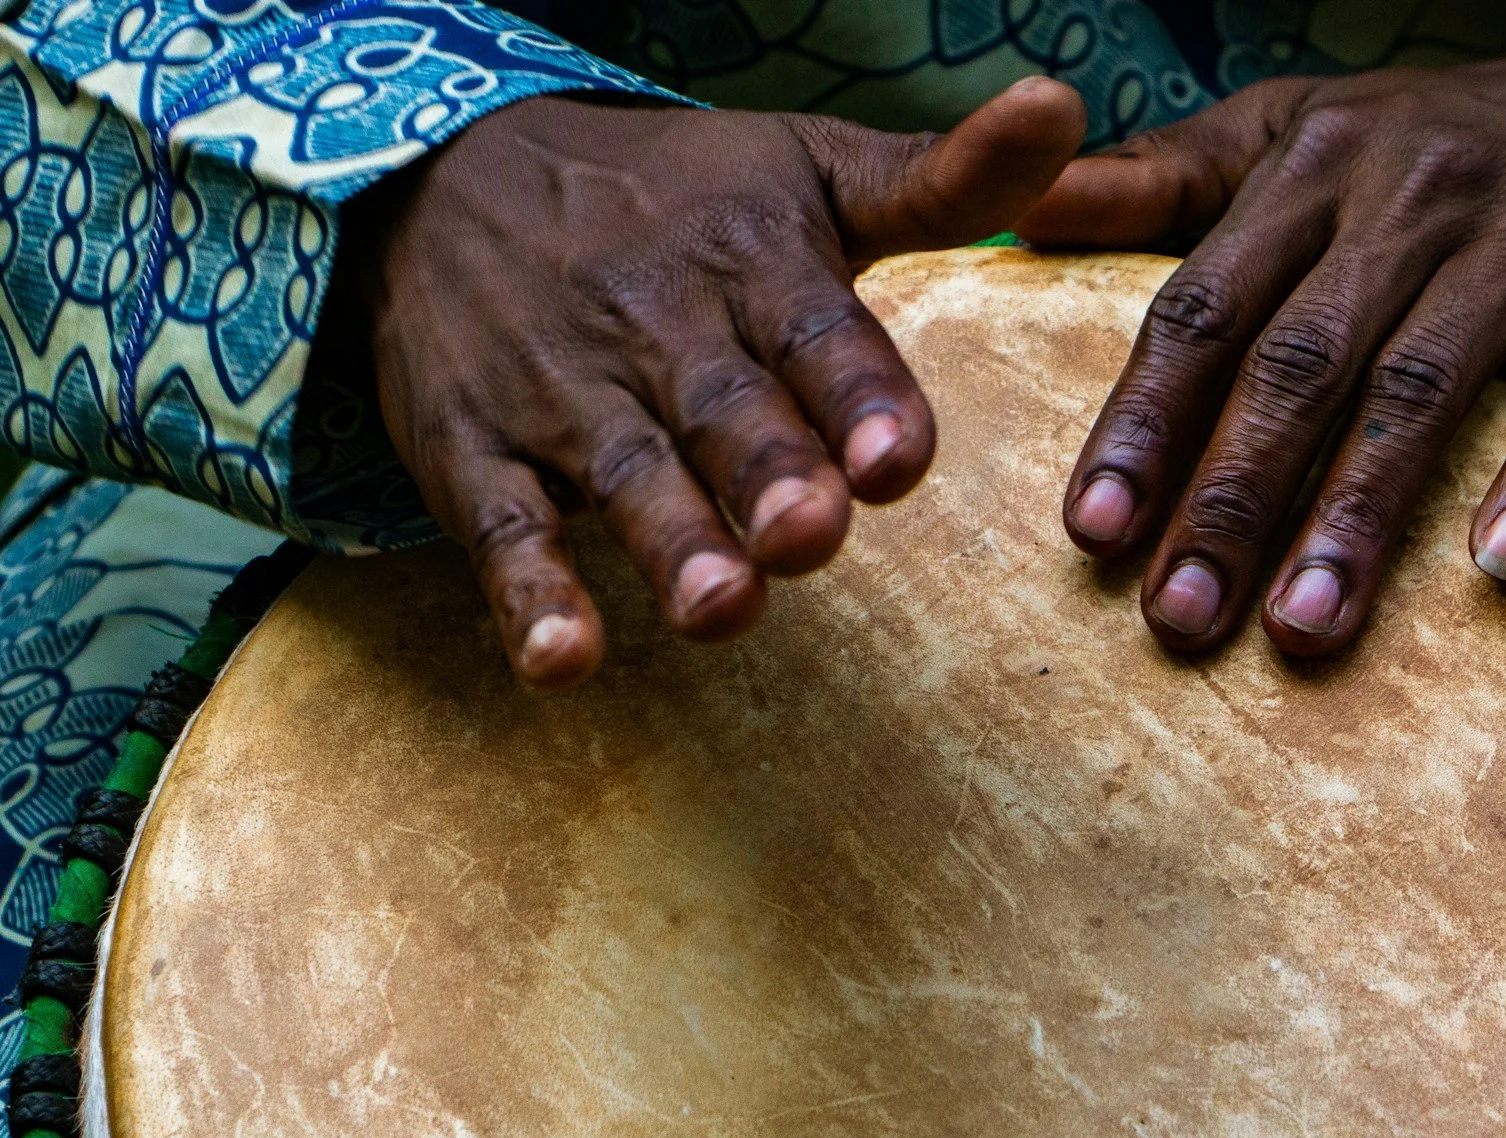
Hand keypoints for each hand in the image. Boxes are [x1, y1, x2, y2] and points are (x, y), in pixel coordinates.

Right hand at [348, 81, 1083, 686]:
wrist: (441, 175)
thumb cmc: (668, 198)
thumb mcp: (806, 170)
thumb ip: (943, 181)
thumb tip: (1064, 108)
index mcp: (752, 263)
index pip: (815, 331)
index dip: (860, 394)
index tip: (901, 459)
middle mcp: (658, 328)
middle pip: (723, 411)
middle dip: (770, 474)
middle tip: (813, 535)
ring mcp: (562, 396)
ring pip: (625, 476)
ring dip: (671, 542)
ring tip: (719, 607)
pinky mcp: (475, 453)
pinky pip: (501, 528)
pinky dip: (527, 595)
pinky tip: (560, 660)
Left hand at [1015, 12, 1505, 656]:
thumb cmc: (1447, 140)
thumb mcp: (1300, 130)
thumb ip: (1164, 182)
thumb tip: (1021, 213)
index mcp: (1312, 166)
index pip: (1207, 305)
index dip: (1146, 423)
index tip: (1094, 533)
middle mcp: (1410, 196)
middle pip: (1301, 362)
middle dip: (1232, 497)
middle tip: (1179, 616)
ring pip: (1424, 388)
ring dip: (1358, 515)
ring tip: (1302, 626)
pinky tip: (1498, 566)